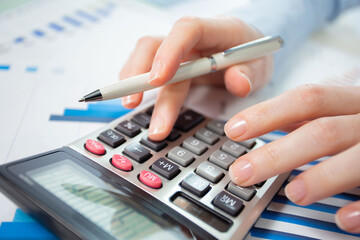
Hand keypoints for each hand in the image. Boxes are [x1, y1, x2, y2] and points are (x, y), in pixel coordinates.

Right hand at [119, 15, 272, 140]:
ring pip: (146, 57)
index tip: (158, 79)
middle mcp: (191, 37)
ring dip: (134, 81)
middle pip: (156, 45)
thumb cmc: (251, 56)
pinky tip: (133, 97)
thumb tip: (238, 83)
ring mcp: (177, 49)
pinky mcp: (169, 63)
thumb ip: (250, 74)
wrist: (246, 53)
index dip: (170, 51)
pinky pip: (146, 67)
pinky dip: (136, 82)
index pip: (187, 30)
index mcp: (217, 29)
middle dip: (141, 75)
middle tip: (132, 103)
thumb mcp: (261, 66)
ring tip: (130, 105)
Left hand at [224, 84, 359, 232]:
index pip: (306, 99)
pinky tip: (343, 220)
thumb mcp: (344, 102)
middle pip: (324, 132)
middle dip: (279, 154)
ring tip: (292, 194)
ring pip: (359, 158)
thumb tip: (263, 121)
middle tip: (243, 172)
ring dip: (324, 178)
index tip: (233, 129)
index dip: (267, 113)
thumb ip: (310, 112)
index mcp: (353, 97)